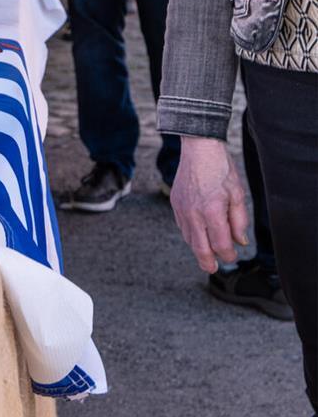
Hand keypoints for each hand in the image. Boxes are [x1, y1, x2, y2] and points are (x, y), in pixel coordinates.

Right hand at [170, 136, 249, 273]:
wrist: (199, 148)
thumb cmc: (221, 168)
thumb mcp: (238, 194)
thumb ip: (239, 221)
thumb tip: (240, 241)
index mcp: (212, 211)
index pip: (220, 244)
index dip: (228, 254)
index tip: (233, 256)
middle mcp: (194, 213)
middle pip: (200, 248)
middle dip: (208, 262)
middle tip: (213, 269)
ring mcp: (182, 209)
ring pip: (189, 239)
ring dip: (198, 249)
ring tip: (207, 254)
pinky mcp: (175, 203)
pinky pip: (182, 226)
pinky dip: (190, 235)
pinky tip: (198, 235)